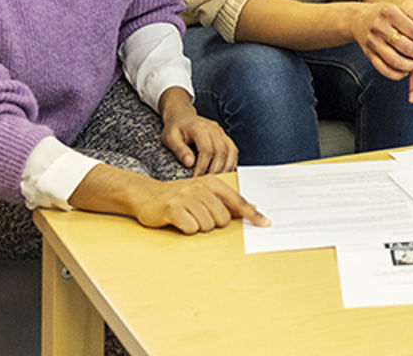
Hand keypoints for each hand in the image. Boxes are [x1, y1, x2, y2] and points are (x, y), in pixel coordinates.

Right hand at [128, 175, 268, 234]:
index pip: (238, 201)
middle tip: (198, 215)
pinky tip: (179, 220)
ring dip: (198, 226)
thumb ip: (227, 200)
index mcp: (212, 183)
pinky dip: (187, 229)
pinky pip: (191, 228)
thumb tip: (253, 208)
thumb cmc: (180, 196)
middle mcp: (201, 187)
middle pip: (222, 219)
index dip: (252, 214)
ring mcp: (187, 197)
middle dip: (213, 223)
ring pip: (207, 225)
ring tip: (187, 216)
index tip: (266, 224)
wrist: (146, 194)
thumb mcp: (204, 193)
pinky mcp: (174, 208)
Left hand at [158, 86, 236, 174]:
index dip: (203, 166)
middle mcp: (214, 129)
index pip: (206, 149)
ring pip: (231, 152)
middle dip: (216, 170)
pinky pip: (233, 151)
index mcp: (199, 127)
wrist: (182, 116)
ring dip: (226, 168)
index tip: (196, 178)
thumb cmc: (175, 128)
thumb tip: (190, 163)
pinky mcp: (225, 137)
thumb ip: (179, 150)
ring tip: (217, 180)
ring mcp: (221, 133)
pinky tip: (224, 172)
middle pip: (221, 151)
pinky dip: (231, 163)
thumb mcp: (170, 138)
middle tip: (208, 182)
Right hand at [344, 0, 412, 81]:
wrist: (359, 19)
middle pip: (406, 47)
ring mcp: (373, 42)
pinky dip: (397, 74)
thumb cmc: (385, 15)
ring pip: (396, 61)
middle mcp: (380, 27)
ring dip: (410, 66)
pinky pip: (384, 70)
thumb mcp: (400, 9)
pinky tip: (404, 70)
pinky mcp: (368, 54)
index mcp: (390, 13)